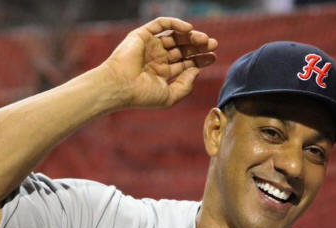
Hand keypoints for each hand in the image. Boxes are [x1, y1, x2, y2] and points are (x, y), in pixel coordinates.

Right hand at [100, 17, 217, 108]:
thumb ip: (185, 85)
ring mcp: (150, 46)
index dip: (200, 59)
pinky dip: (175, 24)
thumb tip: (197, 71)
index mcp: (162, 73)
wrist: (120, 86)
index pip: (185, 63)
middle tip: (214, 44)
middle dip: (198, 46)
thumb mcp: (170, 96)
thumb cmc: (142, 95)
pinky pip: (161, 24)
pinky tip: (189, 29)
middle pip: (183, 48)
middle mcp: (156, 58)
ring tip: (204, 39)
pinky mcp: (142, 35)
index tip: (213, 57)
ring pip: (175, 36)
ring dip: (190, 36)